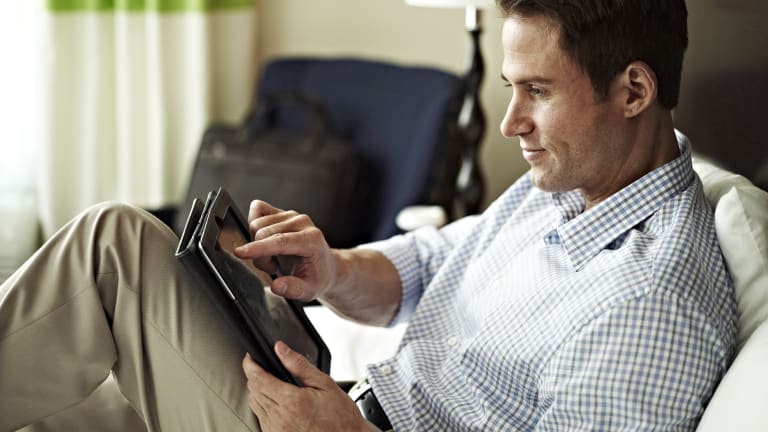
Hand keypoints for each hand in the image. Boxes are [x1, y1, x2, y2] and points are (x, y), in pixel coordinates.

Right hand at [234, 200, 337, 301]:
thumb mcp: (309, 290)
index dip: (258, 248)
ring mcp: (292, 215)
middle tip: (272, 267)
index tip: (239, 253)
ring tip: (273, 256)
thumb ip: (293, 289)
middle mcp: (302, 223)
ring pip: (256, 224)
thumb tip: (277, 286)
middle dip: (259, 255)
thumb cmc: (317, 276)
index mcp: (312, 240)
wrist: (325, 265)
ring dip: (257, 244)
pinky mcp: (282, 211)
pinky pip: (257, 210)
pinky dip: (254, 227)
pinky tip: (267, 241)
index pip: (280, 241)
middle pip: (262, 233)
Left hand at [242, 341, 370, 431]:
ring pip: (254, 404)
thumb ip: (299, 364)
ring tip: (270, 383)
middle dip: (254, 376)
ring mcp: (276, 429)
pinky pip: (260, 418)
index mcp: (292, 401)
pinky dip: (263, 406)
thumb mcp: (324, 383)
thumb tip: (281, 349)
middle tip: (262, 367)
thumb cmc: (340, 415)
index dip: (250, 365)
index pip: (258, 379)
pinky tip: (276, 401)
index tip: (250, 358)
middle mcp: (280, 417)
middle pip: (253, 390)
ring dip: (257, 391)